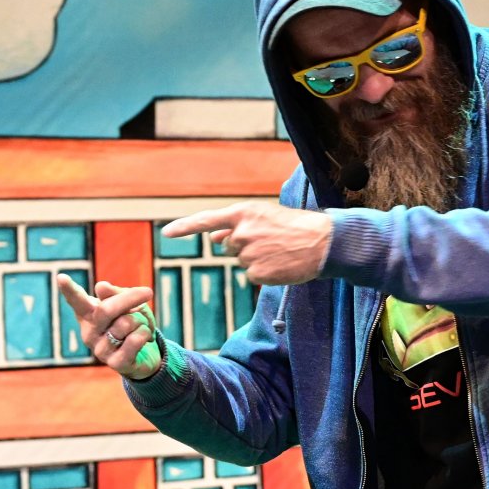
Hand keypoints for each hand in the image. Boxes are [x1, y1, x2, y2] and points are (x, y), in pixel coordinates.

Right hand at [56, 276, 161, 380]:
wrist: (147, 353)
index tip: (61, 277)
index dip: (69, 290)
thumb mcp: (128, 303)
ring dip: (141, 320)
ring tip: (140, 327)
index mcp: (88, 314)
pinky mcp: (116, 363)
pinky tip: (144, 339)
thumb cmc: (133, 323)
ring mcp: (100, 350)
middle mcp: (90, 332)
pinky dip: (145, 333)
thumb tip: (100, 287)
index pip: (77, 300)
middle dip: (129, 298)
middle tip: (148, 292)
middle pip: (106, 309)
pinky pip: (135, 339)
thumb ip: (115, 294)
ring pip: (125, 323)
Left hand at [161, 201, 331, 284]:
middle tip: (271, 240)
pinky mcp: (257, 273)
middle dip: (245, 245)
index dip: (184, 227)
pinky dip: (265, 272)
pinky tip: (280, 264)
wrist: (322, 242)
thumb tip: (213, 238)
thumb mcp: (263, 216)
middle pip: (229, 246)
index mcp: (242, 213)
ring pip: (242, 261)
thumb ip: (235, 225)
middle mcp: (241, 233)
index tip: (166, 233)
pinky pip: (253, 275)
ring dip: (257, 258)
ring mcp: (248, 254)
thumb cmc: (294, 225)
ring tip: (279, 250)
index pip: (205, 221)